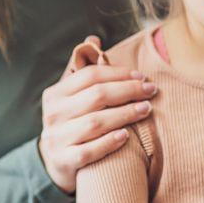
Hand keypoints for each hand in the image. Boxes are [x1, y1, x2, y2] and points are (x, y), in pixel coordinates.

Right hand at [39, 35, 157, 194]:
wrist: (54, 163)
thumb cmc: (70, 123)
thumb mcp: (70, 96)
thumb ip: (81, 69)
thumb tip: (93, 39)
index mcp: (55, 93)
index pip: (89, 76)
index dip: (118, 73)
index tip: (142, 75)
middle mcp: (53, 114)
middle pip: (96, 96)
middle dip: (127, 91)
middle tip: (150, 90)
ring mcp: (57, 138)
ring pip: (95, 123)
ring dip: (125, 114)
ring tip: (146, 109)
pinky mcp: (64, 160)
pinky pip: (89, 151)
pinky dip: (109, 142)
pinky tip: (127, 136)